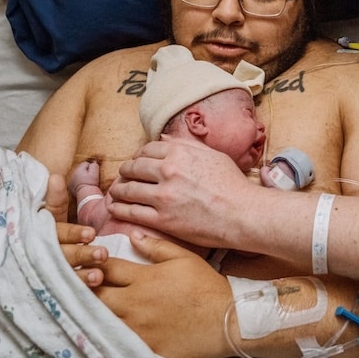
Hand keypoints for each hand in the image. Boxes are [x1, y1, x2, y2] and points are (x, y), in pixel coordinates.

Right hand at [46, 171, 106, 286]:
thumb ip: (54, 201)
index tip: (91, 233)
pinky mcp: (49, 291)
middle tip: (102, 254)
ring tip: (99, 275)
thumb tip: (55, 177)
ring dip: (81, 276)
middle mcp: (40, 255)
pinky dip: (77, 292)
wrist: (6, 269)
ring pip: (64, 275)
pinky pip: (63, 292)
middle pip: (62, 255)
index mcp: (40, 234)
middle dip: (82, 255)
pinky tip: (93, 291)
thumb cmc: (38, 235)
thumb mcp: (45, 218)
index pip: (58, 233)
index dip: (73, 234)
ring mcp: (44, 275)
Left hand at [95, 231, 233, 357]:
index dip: (95, 264)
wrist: (227, 320)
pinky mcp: (143, 347)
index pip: (106, 268)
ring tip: (92, 307)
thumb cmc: (206, 286)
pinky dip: (110, 334)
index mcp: (144, 278)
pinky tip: (110, 330)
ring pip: (100, 319)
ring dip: (94, 312)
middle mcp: (135, 303)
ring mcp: (137, 328)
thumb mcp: (184, 258)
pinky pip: (116, 341)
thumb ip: (155, 247)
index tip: (92, 263)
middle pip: (95, 295)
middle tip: (85, 286)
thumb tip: (133, 236)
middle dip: (87, 289)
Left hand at [110, 139, 253, 249]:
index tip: (137, 162)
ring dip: (119, 190)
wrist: (243, 213)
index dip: (139, 155)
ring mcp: (163, 196)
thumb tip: (164, 138)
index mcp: (180, 153)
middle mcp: (168, 171)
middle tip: (124, 177)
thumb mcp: (213, 155)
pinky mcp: (162, 219)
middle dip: (126, 171)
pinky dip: (119, 209)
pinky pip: (131, 211)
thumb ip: (187, 145)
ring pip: (128, 189)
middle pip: (134, 167)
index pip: (147, 149)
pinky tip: (115, 208)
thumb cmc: (233, 184)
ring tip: (116, 193)